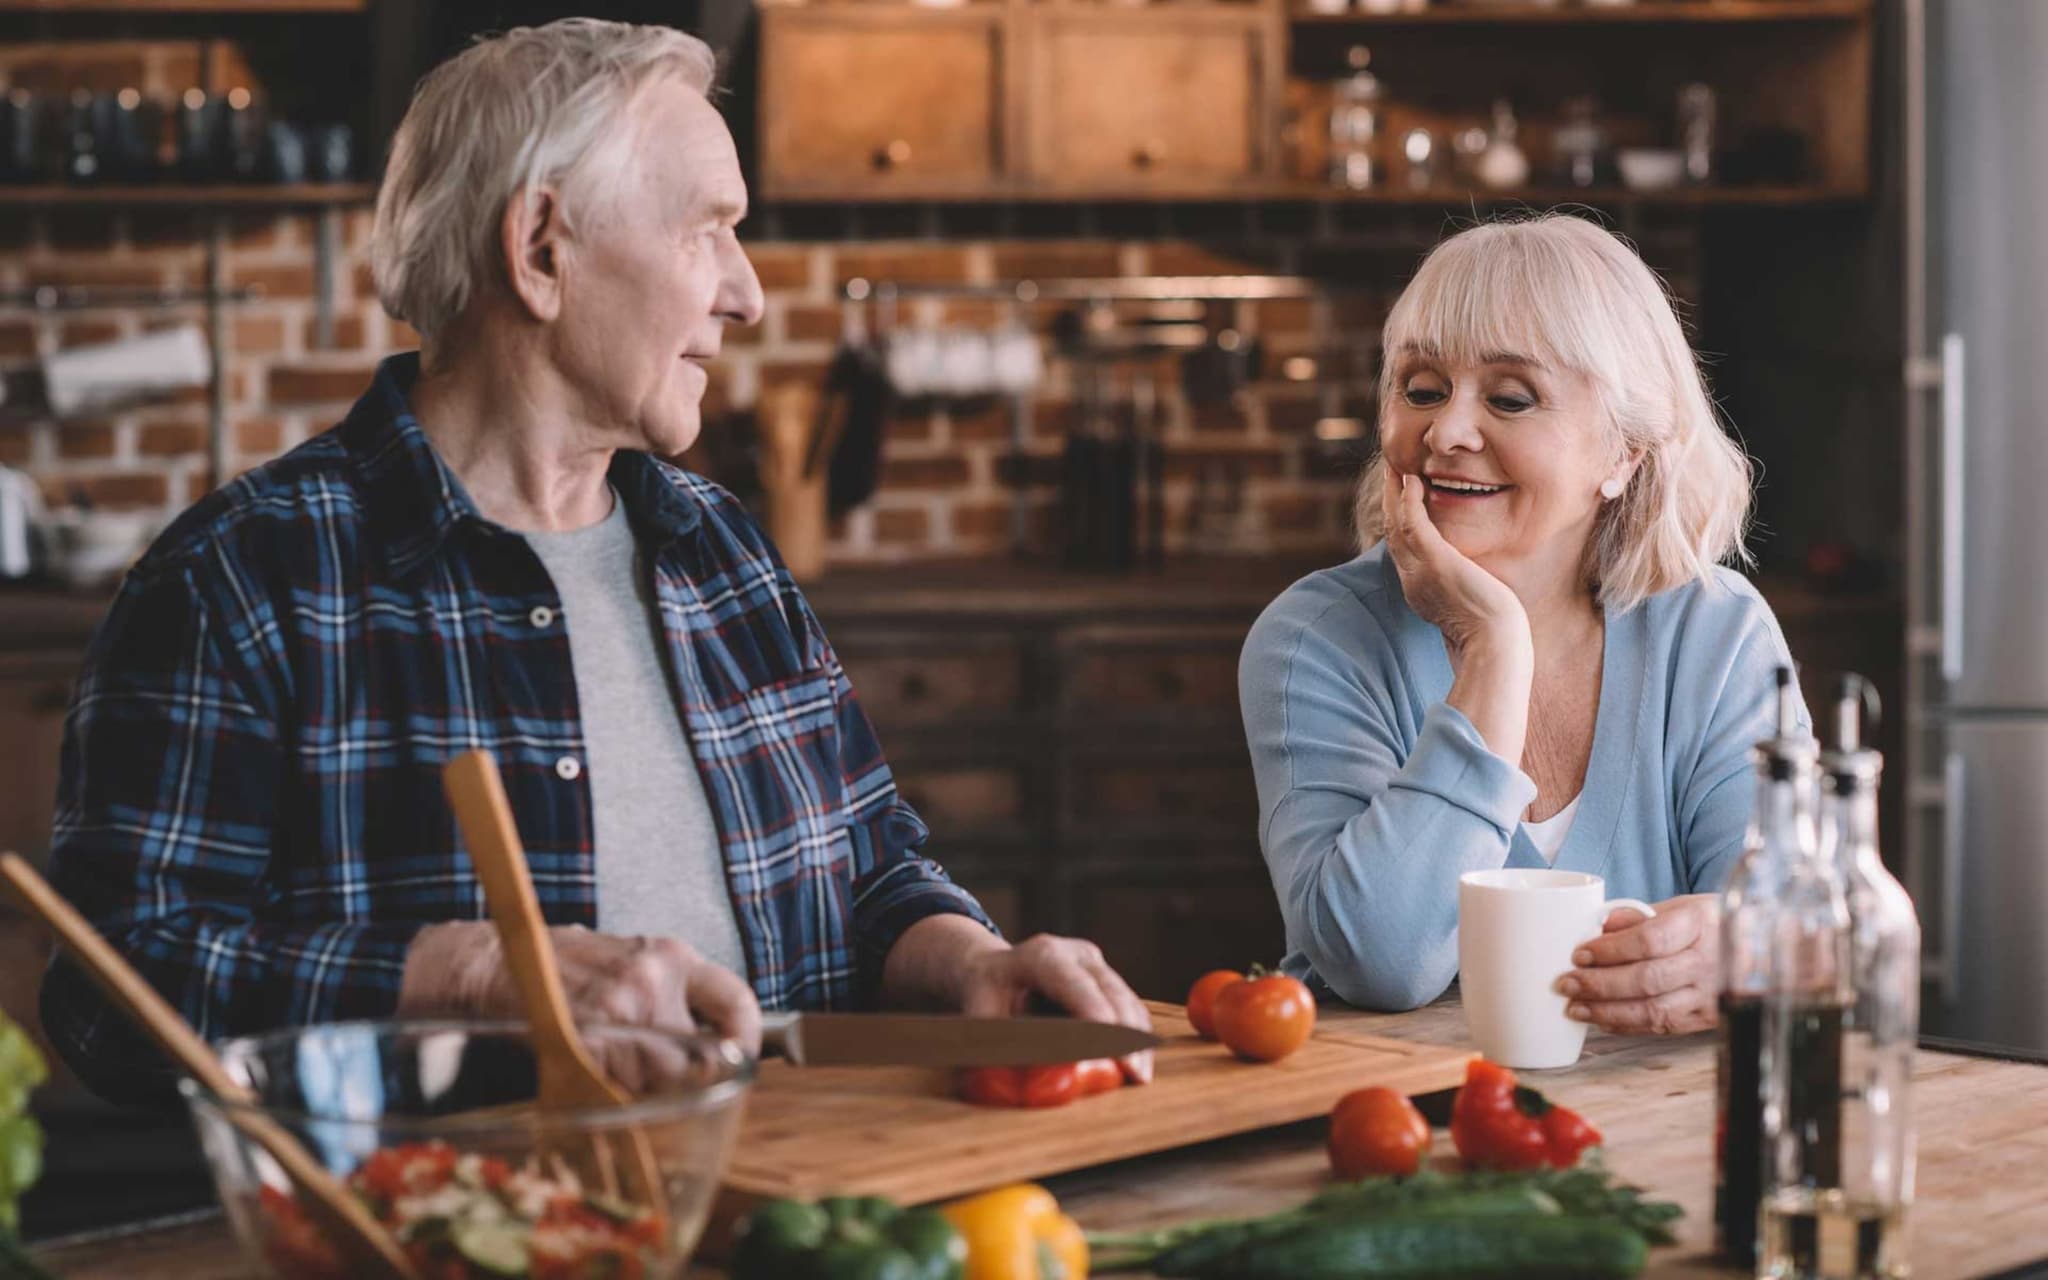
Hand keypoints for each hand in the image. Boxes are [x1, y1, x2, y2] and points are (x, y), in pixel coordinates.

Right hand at [398, 922, 763, 1082]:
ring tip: (618, 1070)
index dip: (747, 1038)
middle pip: (701, 1056)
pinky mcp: (586, 1040)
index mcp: (670, 956)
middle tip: (666, 1079)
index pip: (737, 999)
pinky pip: (620, 1088)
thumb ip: (670, 994)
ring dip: (646, 1089)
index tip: (742, 1057)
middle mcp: (652, 980)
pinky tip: (594, 1072)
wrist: (494, 961)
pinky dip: (613, 1092)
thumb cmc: (562, 964)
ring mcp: (619, 1011)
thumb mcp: (629, 959)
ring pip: (661, 1079)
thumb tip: (712, 1044)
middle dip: (687, 1079)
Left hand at [958, 934, 1155, 1083]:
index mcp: (1041, 955)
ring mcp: (1095, 963)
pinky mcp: (1106, 978)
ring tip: (1140, 1075)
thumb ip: (1002, 1047)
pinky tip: (1138, 1064)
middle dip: (1126, 1034)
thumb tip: (1022, 1085)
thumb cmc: (985, 997)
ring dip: (1137, 1039)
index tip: (1113, 1050)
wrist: (992, 970)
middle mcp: (1074, 952)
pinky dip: (1136, 1035)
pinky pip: (1129, 1006)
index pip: (1076, 985)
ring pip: (1127, 999)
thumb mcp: (981, 1018)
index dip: (1097, 1017)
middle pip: (1111, 991)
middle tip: (1135, 1074)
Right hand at [1380, 465, 1528, 656]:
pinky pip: (1412, 523)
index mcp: (1418, 590)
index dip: (1398, 522)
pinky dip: (1408, 500)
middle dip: (1389, 502)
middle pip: (1391, 532)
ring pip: (1396, 523)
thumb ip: (1462, 591)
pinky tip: (1412, 481)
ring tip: (1396, 469)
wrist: (1494, 646)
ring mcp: (1419, 571)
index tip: (1402, 501)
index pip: (1402, 549)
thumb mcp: (1470, 607)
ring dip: (1393, 493)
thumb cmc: (1492, 634)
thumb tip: (1473, 581)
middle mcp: (1412, 579)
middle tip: (1391, 474)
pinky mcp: (1435, 561)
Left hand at [1555, 895, 1719, 1035]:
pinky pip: (1663, 1026)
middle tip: (1567, 984)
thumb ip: (1638, 916)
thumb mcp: (1680, 906)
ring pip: (1654, 1010)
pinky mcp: (1707, 1018)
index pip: (1649, 940)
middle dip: (1600, 985)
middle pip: (1648, 979)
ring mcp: (1710, 994)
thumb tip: (1598, 924)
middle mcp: (1708, 961)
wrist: (1758, 948)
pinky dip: (1628, 1025)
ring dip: (1608, 1012)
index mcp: (1699, 924)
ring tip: (1575, 1008)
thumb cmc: (1710, 924)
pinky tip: (1603, 1020)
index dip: (1611, 950)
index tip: (1579, 954)